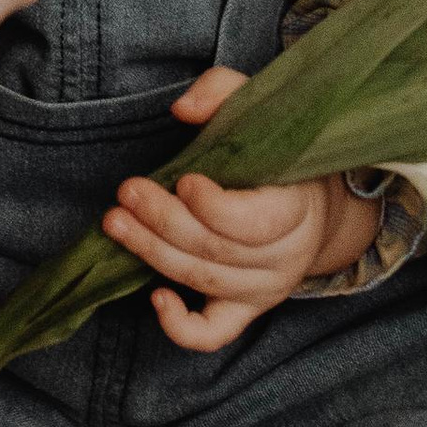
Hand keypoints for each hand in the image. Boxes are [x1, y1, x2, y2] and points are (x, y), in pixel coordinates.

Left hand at [99, 68, 381, 351]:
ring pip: (203, 281)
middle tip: (127, 193)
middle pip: (215, 249)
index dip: (214, 207)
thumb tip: (182, 109)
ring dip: (152, 253)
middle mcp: (284, 257)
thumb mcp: (259, 108)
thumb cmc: (276, 151)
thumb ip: (222, 93)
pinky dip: (182, 327)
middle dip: (164, 221)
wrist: (311, 203)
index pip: (253, 223)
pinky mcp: (244, 310)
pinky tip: (154, 298)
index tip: (183, 179)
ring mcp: (263, 288)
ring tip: (115, 223)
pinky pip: (214, 333)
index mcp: (295, 209)